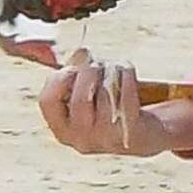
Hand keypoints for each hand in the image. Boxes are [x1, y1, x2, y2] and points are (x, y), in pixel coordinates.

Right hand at [37, 50, 192, 157]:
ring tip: (115, 69)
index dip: (59, 78)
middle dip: (90, 72)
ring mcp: (107, 139)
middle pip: (80, 99)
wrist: (145, 132)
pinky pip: (127, 94)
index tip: (73, 68)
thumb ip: (75, 69)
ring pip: (107, 93)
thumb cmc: (107, 102)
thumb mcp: (85, 87)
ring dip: (111, 70)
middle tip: (97, 64)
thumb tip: (82, 53)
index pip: (47, 101)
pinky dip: (126, 74)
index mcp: (62, 129)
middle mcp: (81, 139)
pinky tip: (127, 71)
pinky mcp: (131, 132)